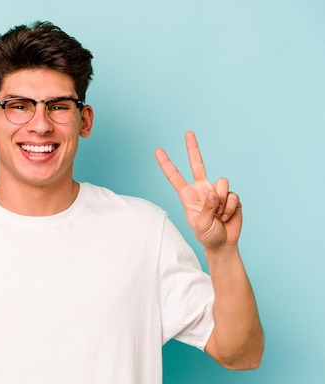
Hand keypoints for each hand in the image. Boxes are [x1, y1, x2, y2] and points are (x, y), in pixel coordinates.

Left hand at [155, 131, 241, 249]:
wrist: (223, 243)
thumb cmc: (207, 235)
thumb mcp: (201, 225)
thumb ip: (206, 208)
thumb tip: (213, 192)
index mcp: (188, 195)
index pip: (175, 177)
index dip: (167, 164)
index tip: (158, 150)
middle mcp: (202, 189)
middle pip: (198, 165)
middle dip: (193, 148)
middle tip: (188, 133)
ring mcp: (216, 192)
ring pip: (221, 183)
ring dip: (220, 202)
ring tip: (218, 216)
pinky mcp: (231, 196)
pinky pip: (232, 196)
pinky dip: (229, 209)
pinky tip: (226, 217)